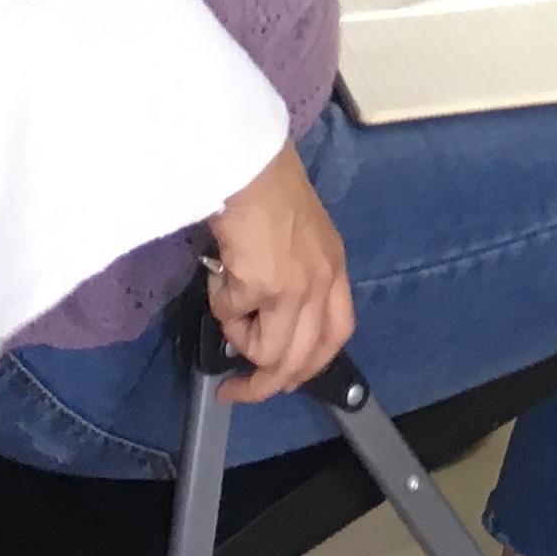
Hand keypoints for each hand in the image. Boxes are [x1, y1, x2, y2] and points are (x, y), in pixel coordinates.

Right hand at [204, 141, 352, 403]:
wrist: (248, 165)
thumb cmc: (267, 190)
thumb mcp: (299, 238)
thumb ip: (292, 279)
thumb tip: (258, 320)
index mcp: (334, 269)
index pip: (337, 334)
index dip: (311, 364)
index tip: (285, 379)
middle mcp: (322, 283)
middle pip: (301, 358)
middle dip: (265, 383)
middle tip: (235, 389)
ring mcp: (296, 288)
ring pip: (267, 351)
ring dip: (237, 336)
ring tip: (227, 300)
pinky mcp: (263, 286)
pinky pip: (231, 318)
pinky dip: (219, 303)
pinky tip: (220, 271)